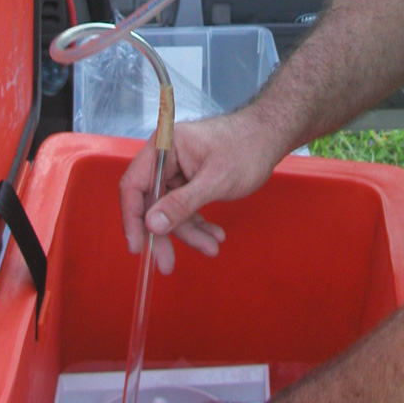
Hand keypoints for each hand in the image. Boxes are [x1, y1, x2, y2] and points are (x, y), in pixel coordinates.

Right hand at [119, 110, 279, 273]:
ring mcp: (178, 171)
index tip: (137, 247)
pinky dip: (199, 224)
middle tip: (167, 264)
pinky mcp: (190, 182)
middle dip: (165, 233)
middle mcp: (166, 158)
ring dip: (189, 232)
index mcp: (164, 147)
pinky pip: (186, 208)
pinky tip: (215, 236)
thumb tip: (152, 224)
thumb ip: (183, 203)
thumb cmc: (246, 149)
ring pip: (171, 210)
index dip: (133, 217)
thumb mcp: (215, 180)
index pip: (134, 184)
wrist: (270, 138)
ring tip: (211, 248)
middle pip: (152, 202)